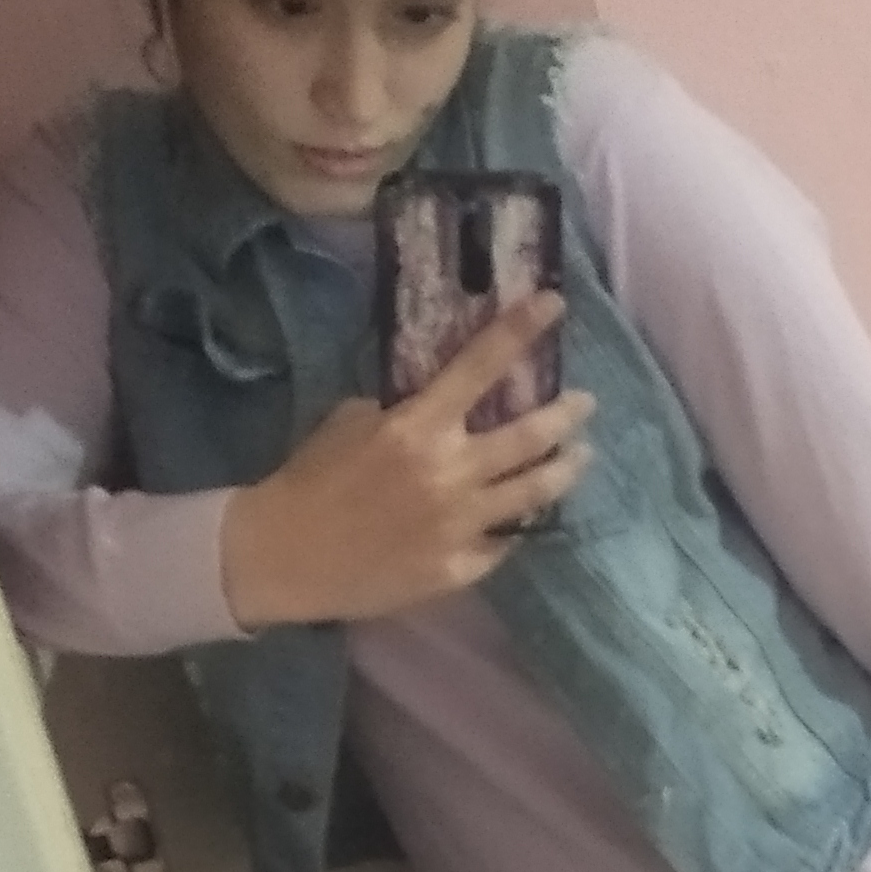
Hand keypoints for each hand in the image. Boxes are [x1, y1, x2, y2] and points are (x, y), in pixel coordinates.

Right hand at [219, 296, 594, 628]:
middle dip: (565, 415)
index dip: (521, 330)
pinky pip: (504, 541)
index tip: (554, 303)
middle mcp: (450, 472)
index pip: (481, 366)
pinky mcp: (461, 568)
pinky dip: (517, 524)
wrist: (285, 556)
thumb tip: (440, 398)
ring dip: (563, 469)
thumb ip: (404, 408)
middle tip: (585, 403)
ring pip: (534, 493)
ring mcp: (461, 524)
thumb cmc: (311, 479)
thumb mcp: (350, 422)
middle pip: (529, 437)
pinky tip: (527, 515)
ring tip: (580, 456)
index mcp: (419, 426)